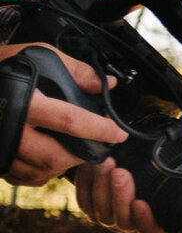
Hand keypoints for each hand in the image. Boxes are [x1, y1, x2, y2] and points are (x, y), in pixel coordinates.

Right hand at [0, 44, 162, 232]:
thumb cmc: (2, 66)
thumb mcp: (38, 55)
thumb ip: (74, 70)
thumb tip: (104, 83)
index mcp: (24, 102)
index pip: (70, 121)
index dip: (99, 129)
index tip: (119, 134)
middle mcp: (9, 128)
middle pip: (53, 156)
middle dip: (81, 154)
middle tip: (95, 145)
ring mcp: (0, 147)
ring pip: (38, 171)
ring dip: (61, 166)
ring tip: (73, 150)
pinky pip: (21, 177)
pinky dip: (40, 173)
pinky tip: (48, 158)